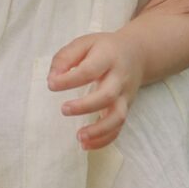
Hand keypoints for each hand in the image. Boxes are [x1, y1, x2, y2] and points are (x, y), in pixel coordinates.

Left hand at [50, 30, 143, 148]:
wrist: (137, 54)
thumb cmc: (104, 48)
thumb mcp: (84, 43)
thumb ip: (65, 57)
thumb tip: (52, 79)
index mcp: (108, 57)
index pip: (90, 70)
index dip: (69, 79)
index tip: (51, 85)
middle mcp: (120, 78)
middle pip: (107, 95)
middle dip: (85, 106)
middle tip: (64, 109)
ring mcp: (125, 96)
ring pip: (118, 117)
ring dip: (99, 130)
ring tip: (79, 137)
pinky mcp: (126, 109)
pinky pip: (119, 128)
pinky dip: (104, 139)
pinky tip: (86, 145)